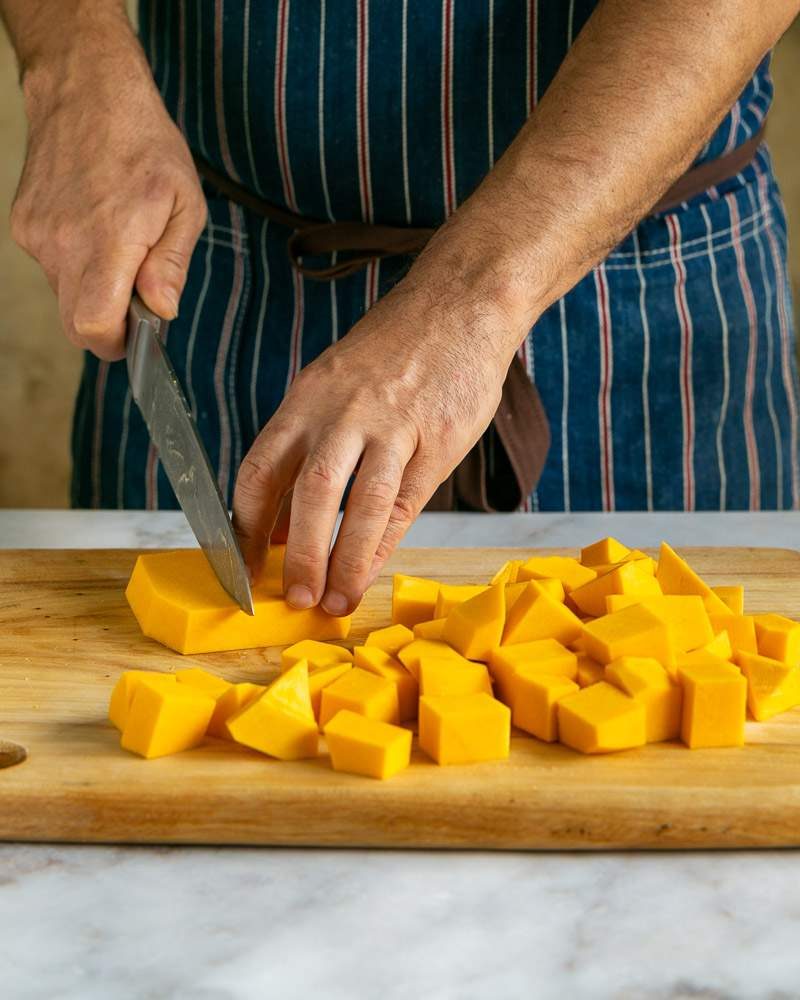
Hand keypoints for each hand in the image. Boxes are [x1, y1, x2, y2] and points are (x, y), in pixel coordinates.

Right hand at [10, 22, 205, 359]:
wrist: (85, 89)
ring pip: (64, 295)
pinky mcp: (23, 224)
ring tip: (119, 244)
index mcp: (109, 241)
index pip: (92, 325)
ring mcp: (38, 234)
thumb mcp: (184, 204)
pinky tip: (94, 225)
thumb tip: (162, 310)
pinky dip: (75, 262)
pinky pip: (51, 266)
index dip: (115, 344)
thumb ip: (171, 264)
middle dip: (107, 326)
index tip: (136, 336)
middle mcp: (65, 243)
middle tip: (135, 301)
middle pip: (75, 324)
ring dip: (93, 289)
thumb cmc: (145, 143)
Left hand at [233, 254, 525, 615]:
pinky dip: (383, 545)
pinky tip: (370, 571)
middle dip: (298, 556)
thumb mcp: (334, 382)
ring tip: (335, 602)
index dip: (248, 527)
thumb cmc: (393, 351)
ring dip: (343, 562)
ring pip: (359, 505)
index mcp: (307, 397)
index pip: (261, 470)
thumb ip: (308, 445)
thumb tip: (283, 520)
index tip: (248, 566)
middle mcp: (343, 411)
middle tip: (294, 598)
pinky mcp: (439, 439)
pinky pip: (405, 503)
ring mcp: (394, 425)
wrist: (460, 305)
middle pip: (309, 494)